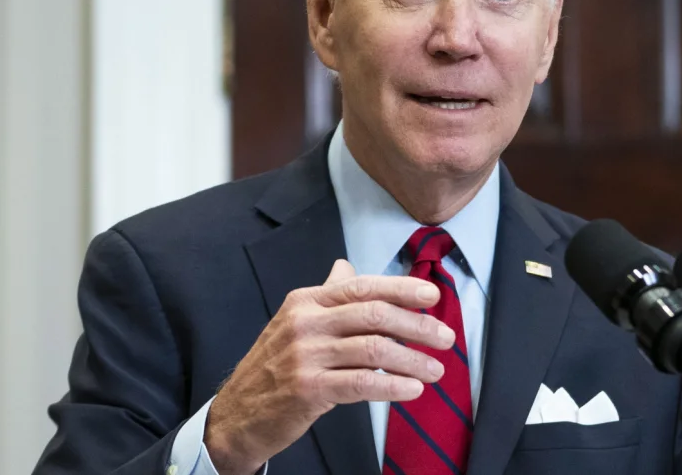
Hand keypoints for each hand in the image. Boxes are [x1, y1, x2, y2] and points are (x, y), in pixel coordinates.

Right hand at [204, 259, 453, 474]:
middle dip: (417, 325)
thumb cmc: (274, 367)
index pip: (362, 287)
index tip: (432, 295)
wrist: (236, 415)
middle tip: (445, 337)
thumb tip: (348, 267)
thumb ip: (326, 296)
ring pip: (374, 349)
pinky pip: (362, 383)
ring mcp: (304, 356)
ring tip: (435, 370)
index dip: (402, 289)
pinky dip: (393, 386)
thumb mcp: (295, 322)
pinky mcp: (308, 389)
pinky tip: (412, 390)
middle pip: (374, 314)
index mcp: (306, 301)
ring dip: (413, 360)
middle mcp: (305, 322)